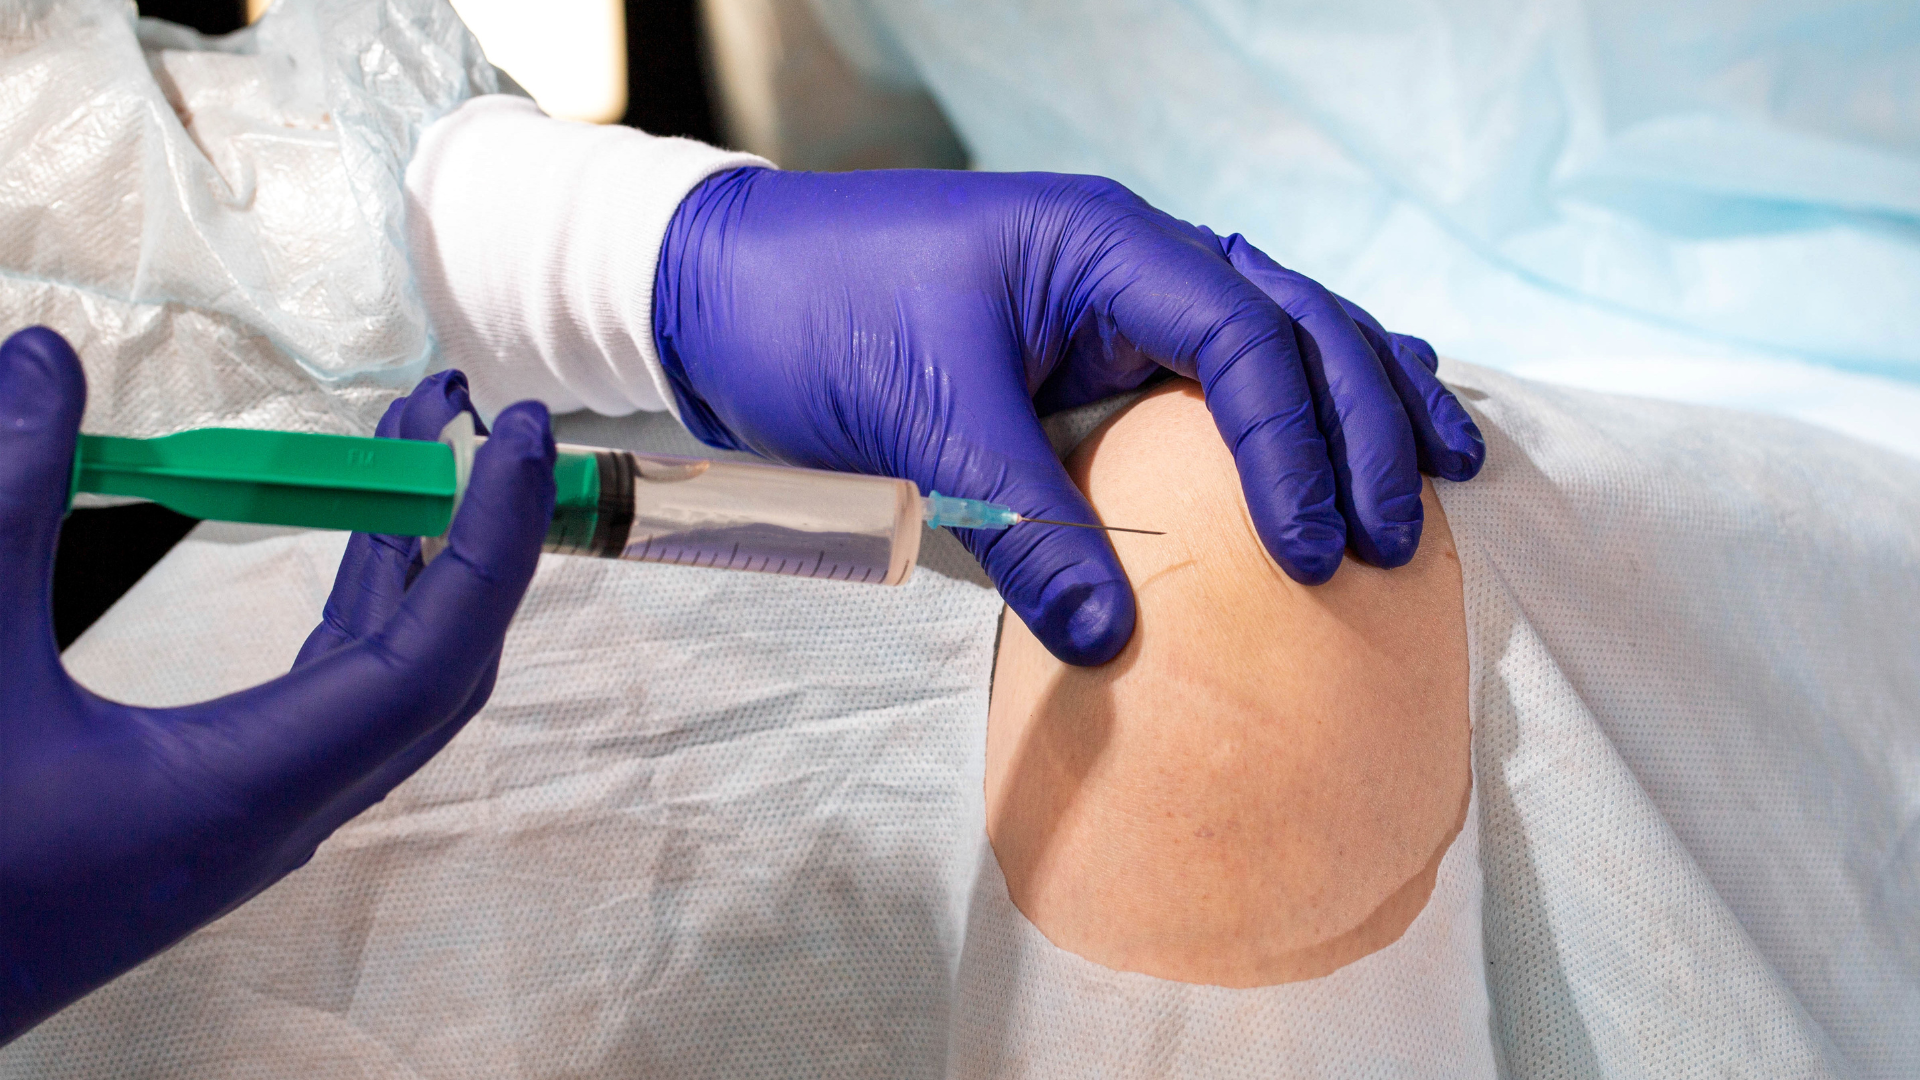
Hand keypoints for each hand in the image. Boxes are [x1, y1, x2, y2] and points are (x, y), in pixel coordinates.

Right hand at [0, 331, 552, 1043]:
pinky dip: (369, 609)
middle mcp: (290, 809)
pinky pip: (344, 697)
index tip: (522, 436)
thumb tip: (42, 360)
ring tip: (414, 449)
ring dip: (419, 560)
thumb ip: (6, 508)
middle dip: (474, 527)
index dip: (492, 533)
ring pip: (395, 679)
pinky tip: (361, 550)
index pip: (436, 649)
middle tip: (475, 418)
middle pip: (442, 659)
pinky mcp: (230, 809)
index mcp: (255, 788)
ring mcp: (267, 816)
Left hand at [653, 169, 1483, 664]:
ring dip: (1363, 399)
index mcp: (1104, 247)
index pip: (1244, 337)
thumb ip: (1026, 523)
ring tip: (1446, 471)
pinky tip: (1355, 433)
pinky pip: (1225, 365)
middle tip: (1401, 531)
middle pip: (1296, 322)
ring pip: (1283, 331)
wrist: (723, 288)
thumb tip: (1119, 641)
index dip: (1295, 448)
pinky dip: (1298, 401)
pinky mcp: (1095, 348)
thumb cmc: (814, 319)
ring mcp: (1119, 297)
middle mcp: (1133, 259)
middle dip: (1365, 422)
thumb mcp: (924, 417)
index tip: (1316, 556)